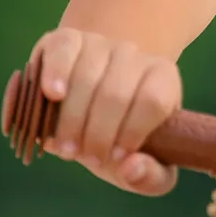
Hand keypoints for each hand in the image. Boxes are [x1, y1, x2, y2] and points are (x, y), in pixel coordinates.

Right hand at [31, 28, 181, 195]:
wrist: (90, 104)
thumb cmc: (121, 138)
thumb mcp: (145, 164)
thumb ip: (150, 177)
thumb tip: (130, 167)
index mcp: (163, 80)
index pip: (153, 101)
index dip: (132, 132)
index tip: (114, 158)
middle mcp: (134, 55)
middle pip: (116, 93)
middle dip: (97, 133)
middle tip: (82, 157)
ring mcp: (99, 43)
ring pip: (87, 77)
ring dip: (73, 118)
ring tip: (64, 146)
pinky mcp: (66, 39)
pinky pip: (63, 51)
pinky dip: (56, 73)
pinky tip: (52, 96)